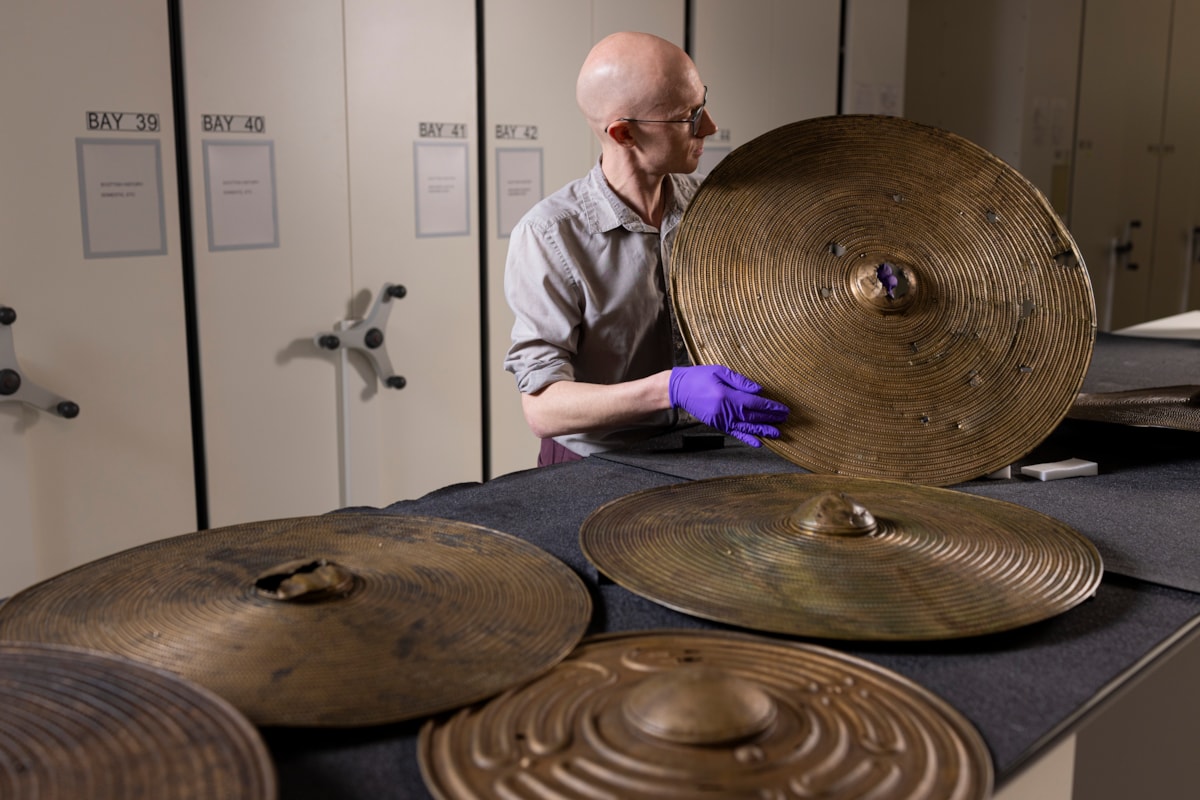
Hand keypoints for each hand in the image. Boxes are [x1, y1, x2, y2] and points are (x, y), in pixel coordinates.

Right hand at [668, 365, 788, 446]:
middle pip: (752, 416)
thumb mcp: (720, 372)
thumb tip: (759, 390)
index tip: (782, 409)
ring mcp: (720, 420)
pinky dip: (747, 438)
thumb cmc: (700, 377)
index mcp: (726, 395)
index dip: (769, 407)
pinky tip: (758, 442)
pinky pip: (734, 433)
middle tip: (785, 419)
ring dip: (762, 430)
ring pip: (746, 427)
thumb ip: (740, 381)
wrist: (679, 389)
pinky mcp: (717, 424)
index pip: (754, 403)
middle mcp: (725, 410)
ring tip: (777, 433)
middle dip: (770, 418)